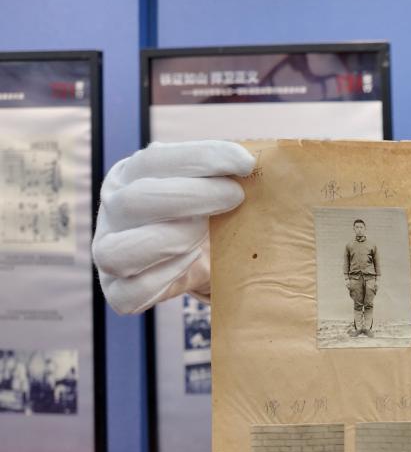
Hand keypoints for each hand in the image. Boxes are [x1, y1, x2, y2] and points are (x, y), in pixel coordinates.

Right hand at [92, 140, 254, 313]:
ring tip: (206, 233)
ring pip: (118, 252)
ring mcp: (108, 252)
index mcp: (131, 175)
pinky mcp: (118, 291)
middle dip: (191, 196)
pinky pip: (129, 293)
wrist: (198, 256)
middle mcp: (113, 210)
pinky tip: (191, 263)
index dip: (201, 158)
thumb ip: (225, 170)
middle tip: (235, 196)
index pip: (155, 159)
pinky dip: (163, 280)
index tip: (245, 163)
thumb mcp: (210, 183)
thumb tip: (260, 160)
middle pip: (135, 201)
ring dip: (170, 240)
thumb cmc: (208, 211)